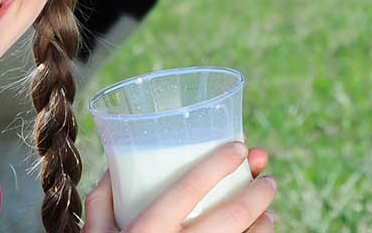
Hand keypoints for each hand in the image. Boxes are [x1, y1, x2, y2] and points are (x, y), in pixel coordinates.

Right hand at [82, 143, 277, 232]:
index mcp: (145, 232)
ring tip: (267, 207)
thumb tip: (118, 165)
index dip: (219, 163)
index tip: (241, 147)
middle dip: (258, 190)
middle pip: (231, 215)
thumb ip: (103, 201)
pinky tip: (261, 232)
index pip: (189, 188)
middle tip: (268, 177)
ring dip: (265, 220)